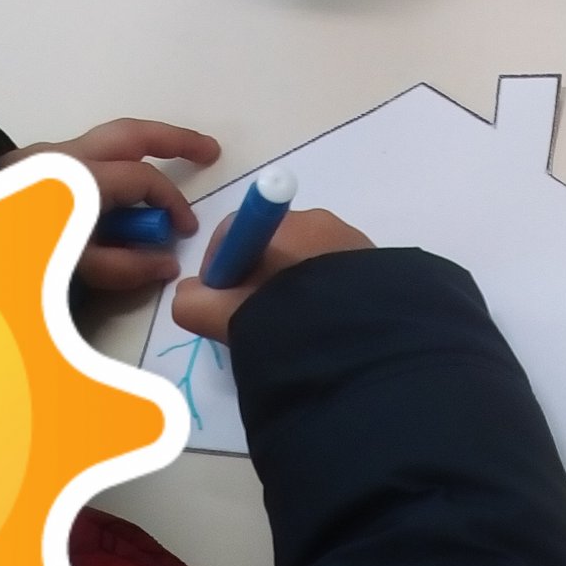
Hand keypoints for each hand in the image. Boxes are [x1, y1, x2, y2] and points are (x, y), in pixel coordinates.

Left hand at [0, 119, 220, 291]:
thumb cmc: (17, 253)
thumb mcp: (74, 268)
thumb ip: (125, 267)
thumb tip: (168, 264)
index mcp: (85, 177)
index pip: (146, 181)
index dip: (173, 204)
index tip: (184, 231)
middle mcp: (68, 154)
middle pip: (134, 134)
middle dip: (176, 139)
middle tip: (209, 150)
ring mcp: (46, 154)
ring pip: (108, 139)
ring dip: (143, 148)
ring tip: (171, 159)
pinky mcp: (32, 163)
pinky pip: (86, 154)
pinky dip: (112, 163)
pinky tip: (115, 190)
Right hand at [172, 209, 372, 342]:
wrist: (365, 345)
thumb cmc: (289, 320)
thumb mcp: (227, 317)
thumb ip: (194, 303)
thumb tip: (191, 294)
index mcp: (280, 223)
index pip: (234, 234)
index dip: (220, 269)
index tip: (222, 304)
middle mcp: (316, 221)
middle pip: (269, 245)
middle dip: (256, 279)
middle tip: (255, 320)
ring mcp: (350, 241)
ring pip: (304, 261)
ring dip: (291, 288)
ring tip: (294, 327)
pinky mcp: (375, 265)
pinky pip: (334, 274)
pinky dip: (323, 294)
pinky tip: (323, 325)